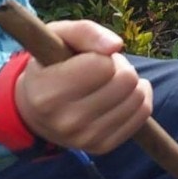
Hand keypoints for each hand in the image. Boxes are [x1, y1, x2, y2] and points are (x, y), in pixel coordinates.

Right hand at [14, 20, 152, 153]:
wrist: (35, 111)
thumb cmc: (50, 66)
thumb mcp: (58, 37)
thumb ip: (85, 32)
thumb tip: (116, 45)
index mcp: (48, 93)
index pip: (101, 65)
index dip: (100, 55)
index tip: (86, 58)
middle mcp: (65, 121)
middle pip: (125, 80)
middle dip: (118, 66)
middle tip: (100, 69)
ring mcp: (85, 139)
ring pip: (137, 97)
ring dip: (129, 82)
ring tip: (107, 82)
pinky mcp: (102, 146)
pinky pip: (143, 113)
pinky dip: (139, 98)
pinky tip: (121, 95)